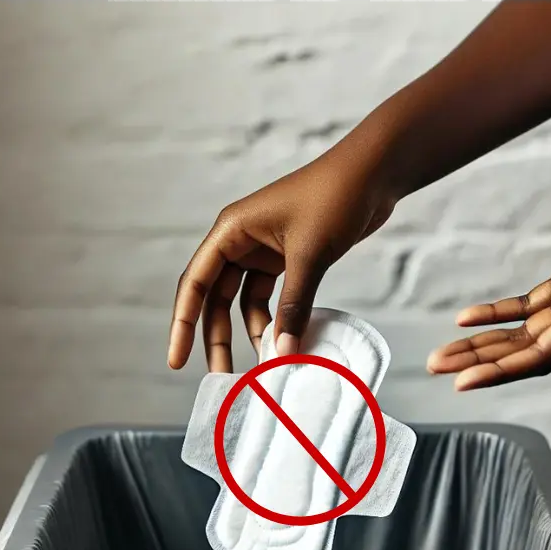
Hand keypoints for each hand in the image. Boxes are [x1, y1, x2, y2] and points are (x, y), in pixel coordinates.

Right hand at [168, 153, 395, 371]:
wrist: (374, 173)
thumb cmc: (336, 197)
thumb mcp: (310, 255)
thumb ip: (293, 306)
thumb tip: (281, 353)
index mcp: (231, 230)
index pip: (196, 283)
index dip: (182, 324)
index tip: (176, 360)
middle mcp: (240, 240)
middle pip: (216, 298)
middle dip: (217, 337)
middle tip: (222, 376)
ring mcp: (264, 250)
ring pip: (245, 302)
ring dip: (251, 332)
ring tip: (262, 366)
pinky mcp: (288, 258)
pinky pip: (272, 298)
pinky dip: (277, 320)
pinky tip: (284, 342)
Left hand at [427, 153, 550, 389]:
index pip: (540, 358)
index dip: (500, 372)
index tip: (462, 382)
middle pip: (522, 351)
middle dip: (479, 361)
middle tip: (434, 366)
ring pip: (521, 332)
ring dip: (482, 343)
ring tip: (443, 353)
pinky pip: (530, 304)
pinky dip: (499, 313)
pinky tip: (466, 317)